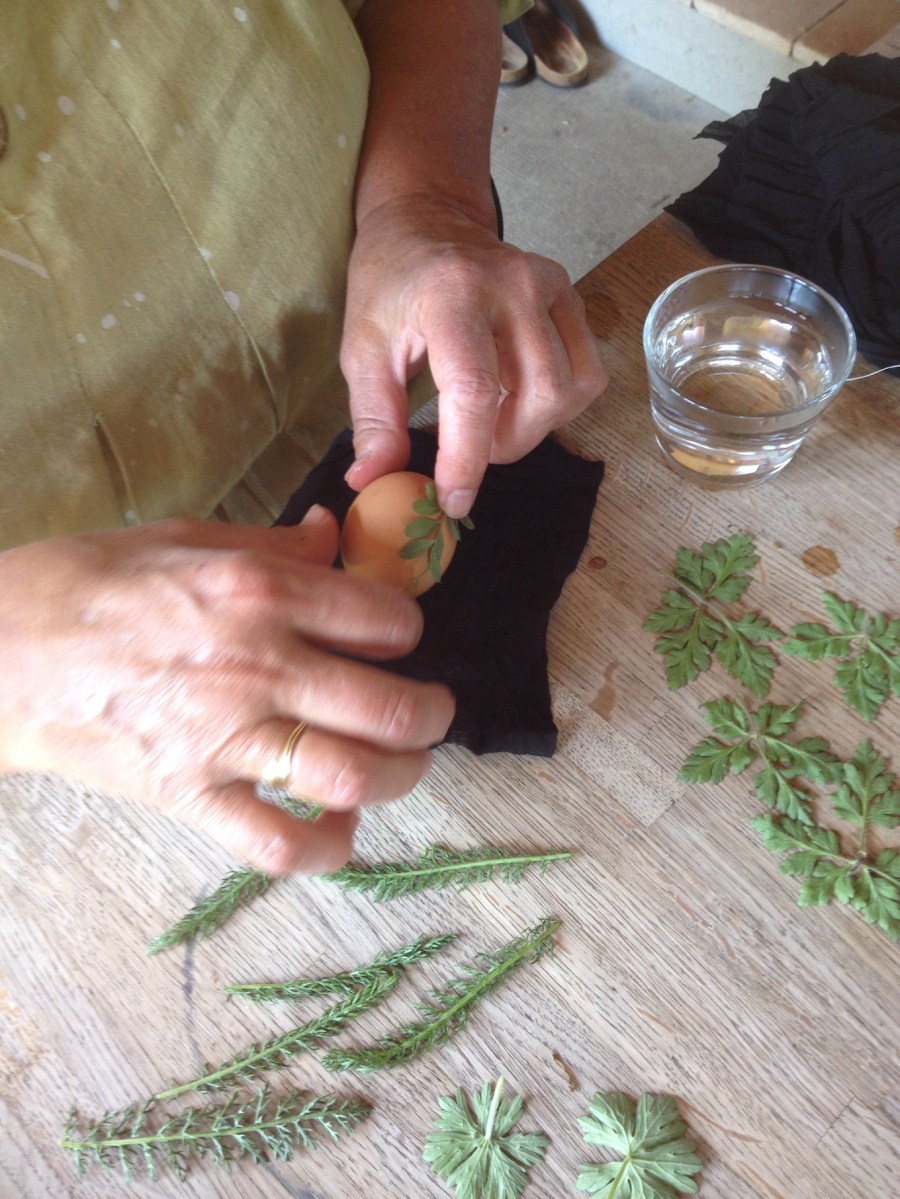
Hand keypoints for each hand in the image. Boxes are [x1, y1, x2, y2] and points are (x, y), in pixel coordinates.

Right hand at [0, 509, 453, 872]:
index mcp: (263, 590)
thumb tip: (333, 532)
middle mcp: (259, 664)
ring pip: (354, 775)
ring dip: (401, 779)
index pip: (389, 619)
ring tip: (404, 768)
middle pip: (392, 707)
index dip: (408, 631)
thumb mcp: (187, 536)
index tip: (398, 640)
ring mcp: (225, 736)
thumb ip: (276, 542)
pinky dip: (325, 850)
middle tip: (431, 714)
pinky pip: (278, 844)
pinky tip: (337, 832)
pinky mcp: (189, 795)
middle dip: (433, 716)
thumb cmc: (88, 583)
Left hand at [341, 195, 607, 516]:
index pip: (474, 392)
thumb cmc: (390, 287)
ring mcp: (550, 285)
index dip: (466, 458)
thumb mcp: (363, 349)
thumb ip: (373, 418)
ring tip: (491, 421)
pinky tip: (520, 395)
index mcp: (452, 293)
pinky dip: (558, 403)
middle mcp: (512, 284)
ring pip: (569, 390)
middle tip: (468, 450)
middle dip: (503, 445)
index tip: (452, 500)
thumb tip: (372, 481)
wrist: (426, 220)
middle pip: (537, 396)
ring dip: (533, 427)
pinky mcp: (571, 295)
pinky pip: (588, 372)